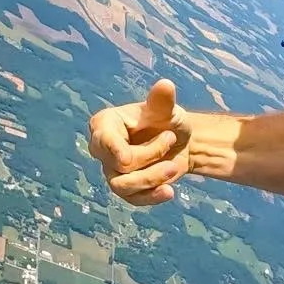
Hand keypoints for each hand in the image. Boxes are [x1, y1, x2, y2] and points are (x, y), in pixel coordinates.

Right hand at [87, 80, 192, 205]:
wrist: (180, 142)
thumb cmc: (166, 120)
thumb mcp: (167, 110)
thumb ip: (162, 101)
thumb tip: (165, 84)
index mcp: (105, 124)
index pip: (102, 138)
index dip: (113, 149)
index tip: (126, 158)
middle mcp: (103, 149)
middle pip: (117, 164)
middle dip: (148, 156)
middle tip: (171, 137)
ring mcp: (112, 170)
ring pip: (123, 186)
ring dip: (152, 178)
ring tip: (174, 167)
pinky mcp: (126, 189)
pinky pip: (133, 199)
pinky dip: (152, 197)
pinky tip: (169, 192)